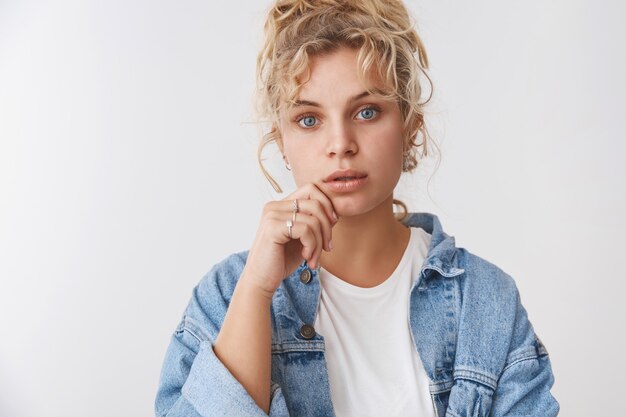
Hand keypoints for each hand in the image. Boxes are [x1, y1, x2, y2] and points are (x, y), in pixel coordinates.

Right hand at [242, 183, 337, 298]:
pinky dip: (311, 246)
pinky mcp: (272, 228)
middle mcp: (275, 206)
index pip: (311, 189)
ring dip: (319, 243)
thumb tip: (334, 214)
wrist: (261, 280)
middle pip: (316, 202)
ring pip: (313, 219)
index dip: (327, 205)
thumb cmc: (281, 261)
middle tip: (327, 247)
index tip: (332, 226)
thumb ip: (313, 223)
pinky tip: (306, 257)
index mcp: (281, 205)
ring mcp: (272, 215)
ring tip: (313, 258)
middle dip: (327, 227)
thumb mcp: (302, 238)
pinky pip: (305, 229)